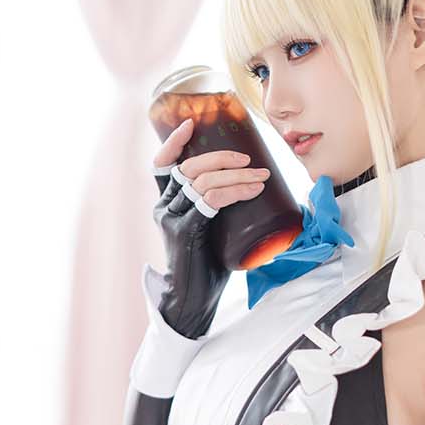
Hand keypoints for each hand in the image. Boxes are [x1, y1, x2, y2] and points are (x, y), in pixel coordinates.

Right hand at [149, 116, 270, 337]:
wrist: (194, 300)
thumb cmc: (207, 266)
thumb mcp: (212, 230)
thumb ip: (220, 209)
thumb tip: (256, 187)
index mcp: (168, 203)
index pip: (162, 166)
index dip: (174, 143)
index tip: (191, 125)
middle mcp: (164, 207)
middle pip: (188, 167)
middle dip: (222, 158)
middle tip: (252, 162)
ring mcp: (171, 219)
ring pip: (202, 181)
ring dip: (236, 175)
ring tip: (261, 177)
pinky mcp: (183, 232)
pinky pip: (209, 201)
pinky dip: (233, 191)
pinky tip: (251, 190)